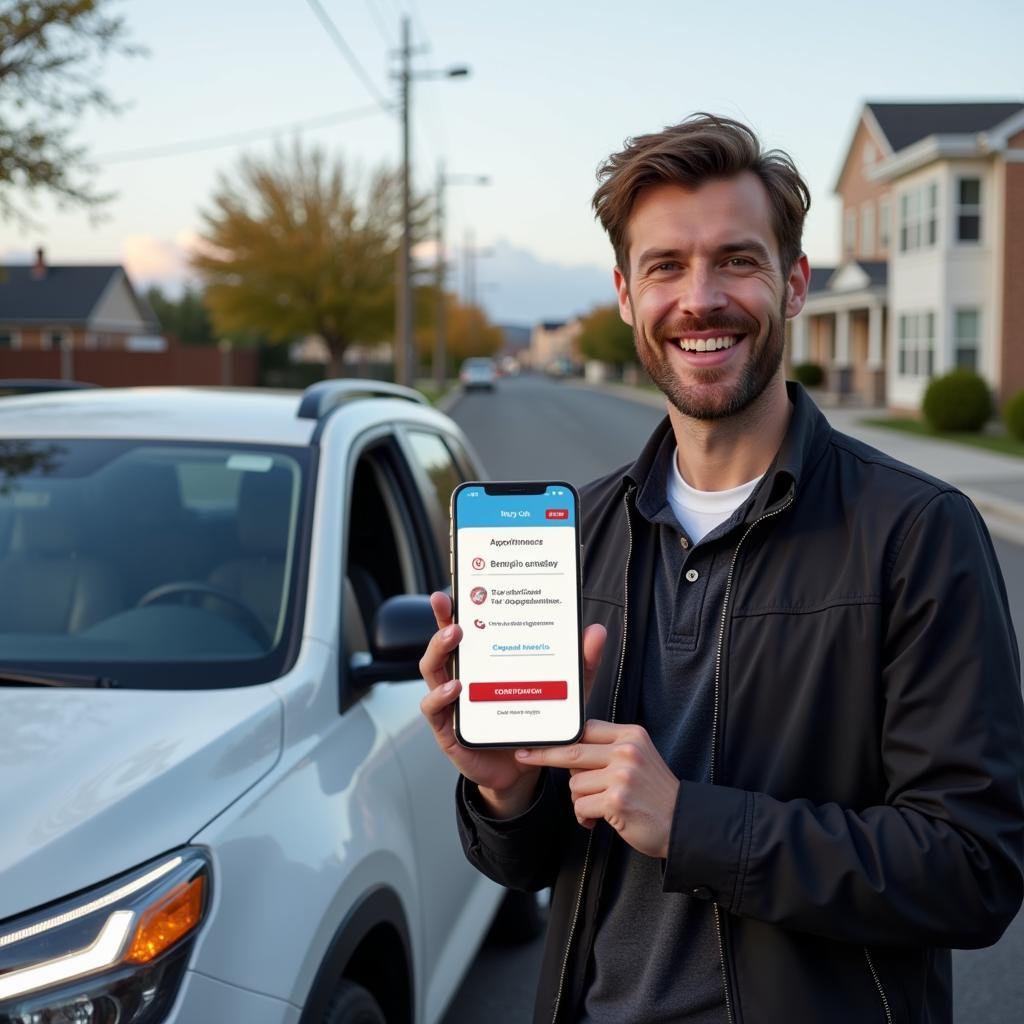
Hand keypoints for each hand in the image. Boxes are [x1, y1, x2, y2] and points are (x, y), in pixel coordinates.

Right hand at [419, 591, 605, 817]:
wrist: (525, 769)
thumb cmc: (534, 722)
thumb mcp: (562, 690)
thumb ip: (580, 664)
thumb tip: (597, 631)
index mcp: (482, 662)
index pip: (464, 628)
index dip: (454, 608)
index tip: (453, 589)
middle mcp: (461, 677)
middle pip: (442, 644)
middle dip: (442, 622)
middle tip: (456, 613)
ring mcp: (451, 703)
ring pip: (433, 671)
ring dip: (439, 652)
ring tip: (455, 639)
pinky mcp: (449, 732)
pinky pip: (434, 710)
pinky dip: (440, 697)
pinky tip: (455, 688)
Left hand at [515, 722, 678, 858]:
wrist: (682, 824)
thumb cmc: (655, 794)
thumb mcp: (638, 758)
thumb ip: (607, 750)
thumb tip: (567, 751)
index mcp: (631, 735)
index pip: (585, 728)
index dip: (560, 737)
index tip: (537, 739)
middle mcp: (627, 750)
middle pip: (572, 751)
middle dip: (544, 756)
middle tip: (524, 756)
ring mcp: (622, 775)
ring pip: (574, 783)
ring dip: (580, 799)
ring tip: (599, 807)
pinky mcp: (616, 800)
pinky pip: (581, 806)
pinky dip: (585, 817)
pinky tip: (598, 820)